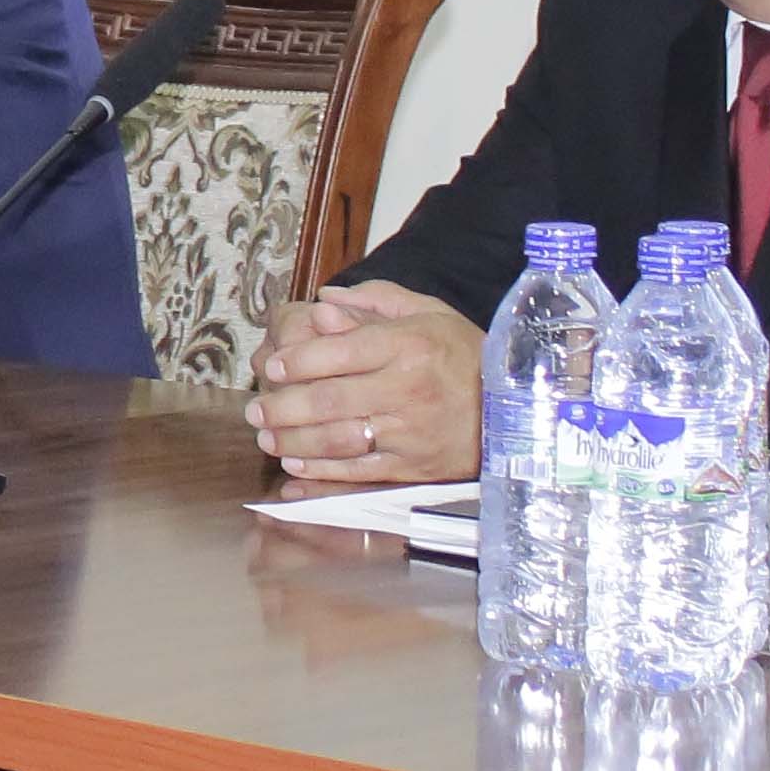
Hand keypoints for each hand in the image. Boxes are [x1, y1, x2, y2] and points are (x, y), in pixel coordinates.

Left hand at [246, 280, 483, 487]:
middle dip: (282, 407)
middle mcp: (407, 389)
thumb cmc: (463, 355)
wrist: (515, 408)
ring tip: (266, 436)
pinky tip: (295, 465)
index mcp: (408, 345)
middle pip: (329, 400)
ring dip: (293, 442)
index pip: (339, 352)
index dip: (296, 361)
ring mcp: (410, 432)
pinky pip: (360, 471)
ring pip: (338, 439)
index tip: (269, 367)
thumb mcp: (427, 313)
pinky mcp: (414, 466)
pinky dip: (322, 470)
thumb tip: (322, 300)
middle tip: (254, 409)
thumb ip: (373, 302)